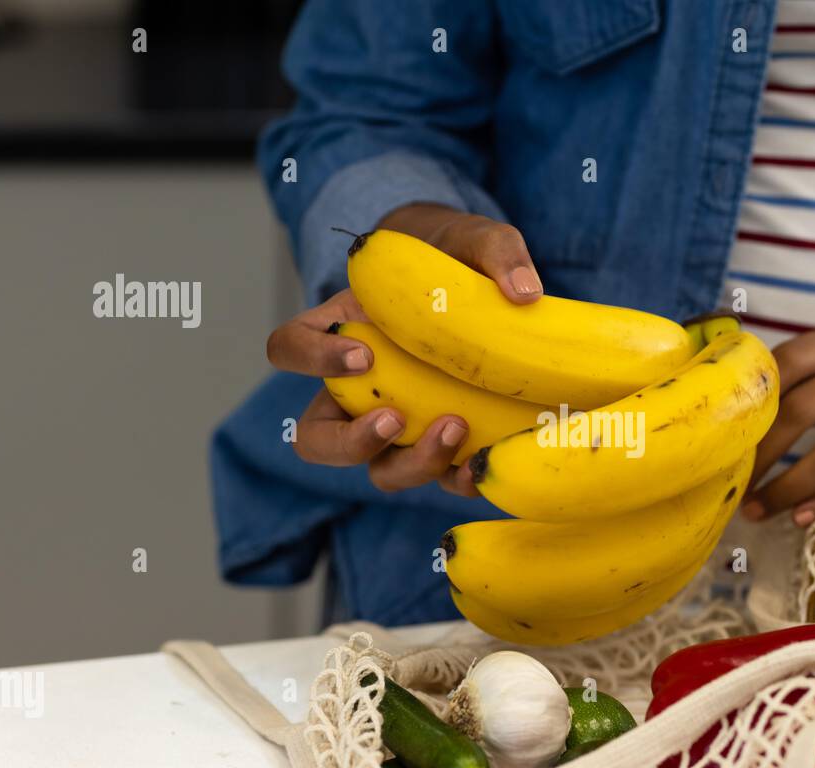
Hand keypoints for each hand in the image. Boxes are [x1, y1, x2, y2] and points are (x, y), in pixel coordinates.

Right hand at [265, 204, 541, 495]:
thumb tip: (525, 293)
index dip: (311, 358)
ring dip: (411, 464)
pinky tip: (483, 466)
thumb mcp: (479, 239)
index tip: (363, 353)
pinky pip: (437, 479)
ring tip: (455, 429)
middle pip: (317, 438)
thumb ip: (497, 251)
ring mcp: (400, 425)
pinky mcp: (442, 446)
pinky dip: (456, 481)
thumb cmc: (464, 262)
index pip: (289, 347)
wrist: (495, 296)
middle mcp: (359, 390)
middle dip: (350, 442)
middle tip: (395, 418)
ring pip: (379, 470)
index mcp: (342, 332)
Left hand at [742, 320, 814, 524]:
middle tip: (735, 486)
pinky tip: (803, 516)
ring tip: (760, 510)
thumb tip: (734, 424)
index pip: (785, 364)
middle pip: (802, 410)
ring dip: (790, 489)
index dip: (750, 405)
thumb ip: (805, 380)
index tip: (723, 440)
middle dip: (761, 455)